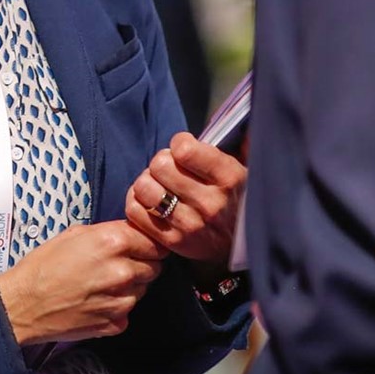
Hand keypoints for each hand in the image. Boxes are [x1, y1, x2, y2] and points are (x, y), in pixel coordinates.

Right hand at [0, 220, 165, 345]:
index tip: (141, 246)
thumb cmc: (43, 266)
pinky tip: (97, 302)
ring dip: (130, 286)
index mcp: (113, 242)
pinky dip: (118, 307)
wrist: (23, 304)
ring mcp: (121, 301)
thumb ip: (109, 232)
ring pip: (143, 290)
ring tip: (102, 284)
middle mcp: (121, 271)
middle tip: (118, 265)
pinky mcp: (115, 323)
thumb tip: (131, 234)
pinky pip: (128, 311)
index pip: (154, 241)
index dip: (147, 243)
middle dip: (141, 264)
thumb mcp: (74, 233)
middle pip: (154, 266)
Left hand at [124, 133, 246, 270]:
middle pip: (160, 165)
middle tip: (169, 170)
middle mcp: (212, 203)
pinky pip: (135, 211)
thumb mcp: (239, 169)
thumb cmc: (231, 198)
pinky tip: (150, 202)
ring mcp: (191, 225)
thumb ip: (220, 147)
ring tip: (159, 186)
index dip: (179, 143)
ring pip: (143, 187)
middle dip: (161, 162)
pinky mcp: (172, 241)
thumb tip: (200, 126)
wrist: (239, 247)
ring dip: (147, 182)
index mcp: (229, 178)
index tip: (183, 150)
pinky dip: (137, 202)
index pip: (185, 149)